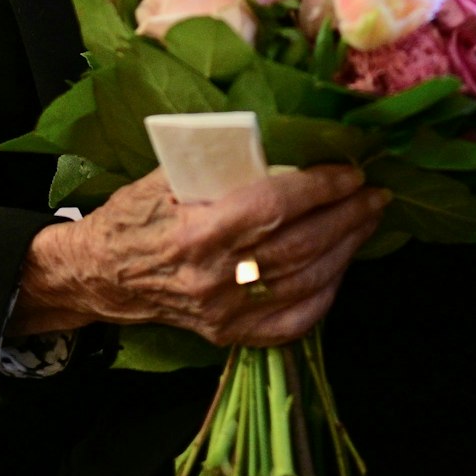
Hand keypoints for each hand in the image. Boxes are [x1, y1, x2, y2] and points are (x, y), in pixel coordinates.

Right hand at [10, 166, 385, 346]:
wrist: (100, 275)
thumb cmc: (133, 216)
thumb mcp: (164, 177)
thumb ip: (216, 165)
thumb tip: (279, 141)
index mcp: (195, 231)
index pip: (274, 206)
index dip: (320, 188)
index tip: (350, 171)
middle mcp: (213, 276)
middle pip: (299, 245)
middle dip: (347, 216)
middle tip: (375, 194)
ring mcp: (224, 312)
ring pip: (305, 281)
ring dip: (346, 249)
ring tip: (366, 222)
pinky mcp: (229, 334)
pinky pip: (293, 321)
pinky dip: (325, 294)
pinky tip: (340, 268)